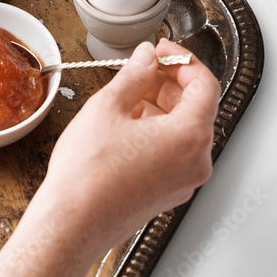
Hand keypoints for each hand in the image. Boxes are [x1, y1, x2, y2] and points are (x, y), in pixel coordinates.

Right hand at [37, 39, 220, 246]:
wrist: (71, 224)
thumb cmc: (87, 175)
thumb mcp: (107, 108)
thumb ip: (133, 75)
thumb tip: (145, 59)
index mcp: (190, 136)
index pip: (205, 84)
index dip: (183, 60)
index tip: (162, 52)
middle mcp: (196, 162)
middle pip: (197, 108)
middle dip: (171, 84)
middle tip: (143, 70)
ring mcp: (184, 182)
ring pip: (183, 132)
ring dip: (161, 108)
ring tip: (126, 99)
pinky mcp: (167, 194)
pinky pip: (172, 154)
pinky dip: (156, 134)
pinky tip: (125, 128)